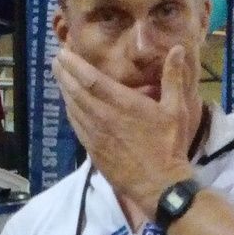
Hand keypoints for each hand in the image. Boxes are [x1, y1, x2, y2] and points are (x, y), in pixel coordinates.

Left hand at [52, 44, 195, 214]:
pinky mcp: (92, 150)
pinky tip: (68, 104)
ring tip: (59, 76)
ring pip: (72, 108)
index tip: (64, 51)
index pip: (90, 79)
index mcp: (122, 104)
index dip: (74, 64)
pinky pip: (76, 126)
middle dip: (64, 73)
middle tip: (56, 59)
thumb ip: (173, 78)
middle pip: (75, 91)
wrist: (158, 185)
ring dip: (64, 90)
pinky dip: (69, 111)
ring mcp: (95, 135)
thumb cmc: (168, 146)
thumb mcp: (176, 109)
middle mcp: (103, 117)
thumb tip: (177, 48)